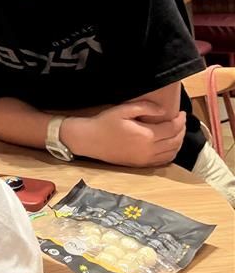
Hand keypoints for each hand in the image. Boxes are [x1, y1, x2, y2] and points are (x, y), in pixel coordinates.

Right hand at [63, 100, 185, 166]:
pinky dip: (171, 153)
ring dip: (178, 142)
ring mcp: (146, 159)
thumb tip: (163, 110)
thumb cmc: (105, 123)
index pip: (172, 129)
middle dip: (182, 130)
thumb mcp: (123, 110)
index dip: (180, 120)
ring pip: (172, 153)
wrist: (90, 140)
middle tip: (181, 120)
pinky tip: (169, 145)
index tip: (181, 112)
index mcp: (146, 135)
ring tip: (177, 131)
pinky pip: (163, 161)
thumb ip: (145, 107)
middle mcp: (149, 150)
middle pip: (175, 141)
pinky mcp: (141, 165)